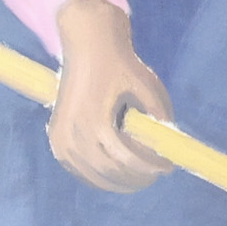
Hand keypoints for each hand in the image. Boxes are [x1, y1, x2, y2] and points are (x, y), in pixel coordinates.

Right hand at [47, 0, 172, 193]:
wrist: (87, 44)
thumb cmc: (122, 64)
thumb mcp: (148, 88)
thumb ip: (159, 121)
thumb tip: (170, 151)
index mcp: (95, 120)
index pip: (127, 159)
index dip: (150, 167)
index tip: (168, 167)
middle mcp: (73, 132)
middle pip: (110, 171)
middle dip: (138, 177)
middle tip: (156, 173)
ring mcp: (61, 138)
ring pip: (93, 175)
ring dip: (118, 181)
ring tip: (140, 177)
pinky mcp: (56, 138)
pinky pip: (78, 168)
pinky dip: (98, 175)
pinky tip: (117, 173)